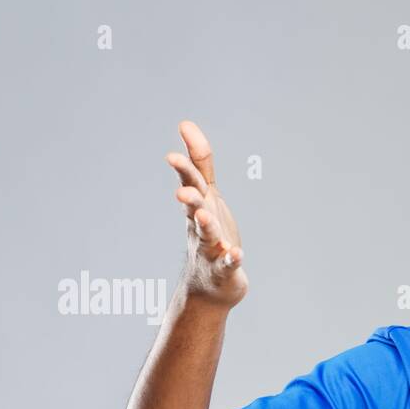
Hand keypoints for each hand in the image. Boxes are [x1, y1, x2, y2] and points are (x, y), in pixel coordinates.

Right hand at [167, 120, 246, 306]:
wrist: (210, 284)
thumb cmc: (209, 232)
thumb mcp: (206, 194)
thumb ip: (200, 162)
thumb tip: (186, 124)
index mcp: (199, 204)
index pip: (191, 182)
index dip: (185, 167)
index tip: (173, 153)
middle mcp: (201, 224)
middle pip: (194, 207)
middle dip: (188, 196)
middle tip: (181, 191)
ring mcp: (212, 247)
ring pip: (207, 235)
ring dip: (205, 224)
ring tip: (204, 216)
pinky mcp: (225, 269)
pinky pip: (228, 263)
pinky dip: (231, 258)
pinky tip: (236, 254)